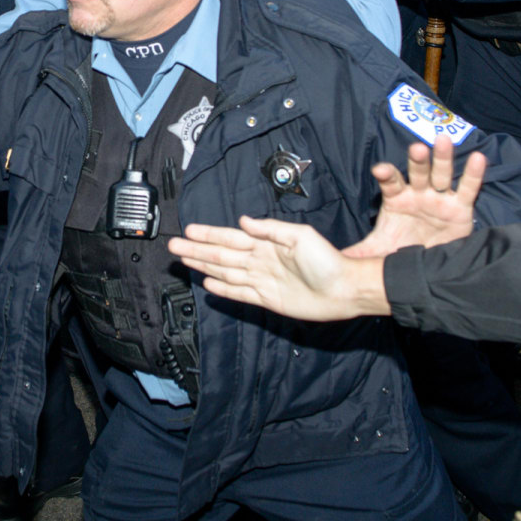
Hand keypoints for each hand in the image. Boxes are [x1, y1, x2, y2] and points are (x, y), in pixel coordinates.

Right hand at [169, 216, 388, 321]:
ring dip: (205, 266)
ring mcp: (262, 280)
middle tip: (175, 246)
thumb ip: (270, 228)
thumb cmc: (329, 261)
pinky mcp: (267, 299)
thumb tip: (244, 221)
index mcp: (267, 244)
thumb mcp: (301, 236)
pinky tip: (209, 284)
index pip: (231, 237)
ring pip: (225, 272)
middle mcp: (261, 261)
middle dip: (197, 250)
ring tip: (185, 260)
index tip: (190, 231)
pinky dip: (223, 289)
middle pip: (221, 255)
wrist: (344, 289)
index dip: (209, 234)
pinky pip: (239, 294)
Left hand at [345, 137, 485, 258]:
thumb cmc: (401, 251)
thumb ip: (355, 254)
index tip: (380, 170)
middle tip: (416, 149)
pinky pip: (468, 189)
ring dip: (442, 158)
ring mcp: (440, 199)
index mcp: (396, 199)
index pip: (390, 182)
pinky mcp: (461, 208)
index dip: (386, 174)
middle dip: (417, 161)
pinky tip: (478, 158)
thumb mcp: (377, 253)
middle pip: (417, 172)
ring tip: (443, 141)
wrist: (430, 268)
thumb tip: (325, 264)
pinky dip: (474, 174)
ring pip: (441, 174)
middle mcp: (418, 194)